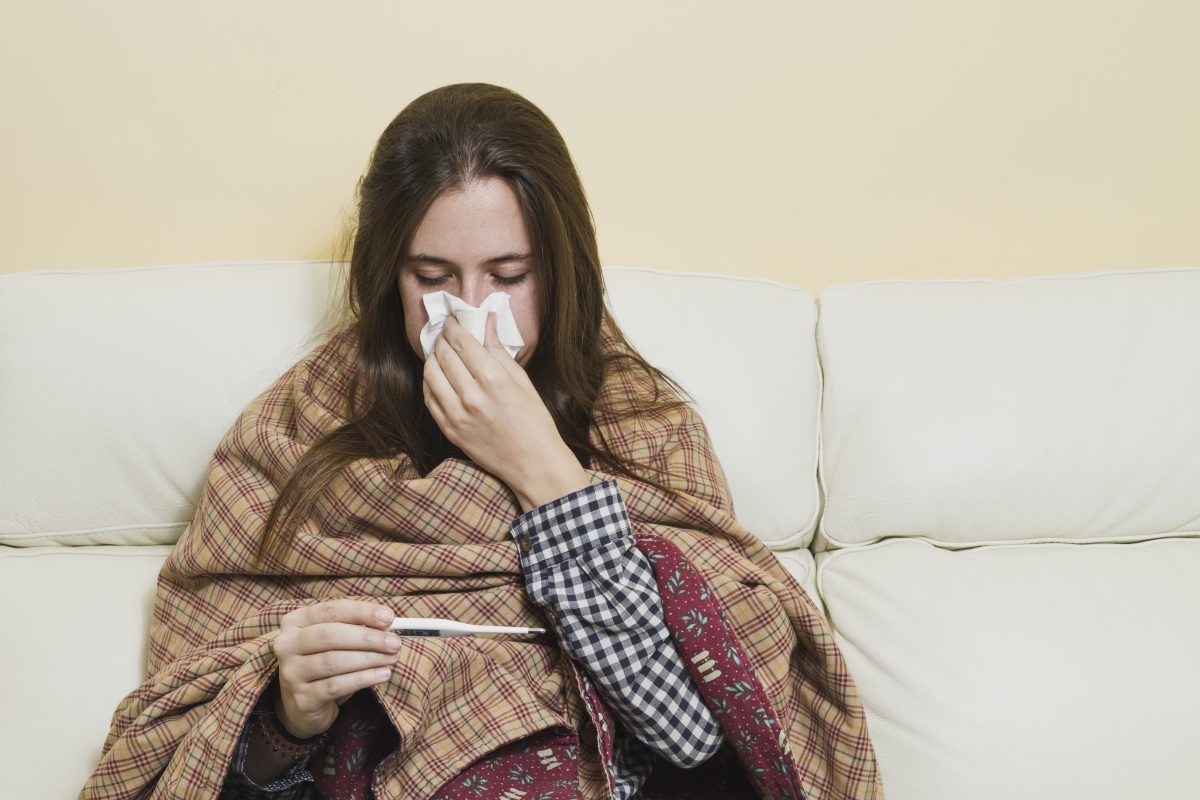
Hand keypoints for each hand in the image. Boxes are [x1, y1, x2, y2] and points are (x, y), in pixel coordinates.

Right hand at [271, 599, 398, 738]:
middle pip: (330, 635)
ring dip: (369, 659)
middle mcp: (286, 644)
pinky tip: (382, 674)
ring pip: (334, 661)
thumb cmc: (323, 662)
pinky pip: (336, 685)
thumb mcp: (335, 640)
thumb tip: (387, 624)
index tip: (389, 617)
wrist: (303, 704)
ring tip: (392, 658)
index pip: (330, 610)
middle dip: (368, 638)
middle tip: (395, 642)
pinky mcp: (302, 698)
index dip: (361, 612)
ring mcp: (291, 673)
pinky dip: (363, 679)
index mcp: (295, 622)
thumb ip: (357, 628)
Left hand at [423, 314, 589, 510]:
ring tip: (441, 354)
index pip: (462, 342)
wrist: (533, 464)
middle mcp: (471, 395)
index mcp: (493, 379)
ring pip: (430, 374)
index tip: (452, 321)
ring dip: (433, 359)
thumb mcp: (522, 381)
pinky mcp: (449, 430)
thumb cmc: (535, 421)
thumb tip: (487, 322)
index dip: (453, 327)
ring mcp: (456, 415)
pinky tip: (439, 376)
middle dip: (442, 339)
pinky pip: (429, 397)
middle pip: (443, 355)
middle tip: (446, 334)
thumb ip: (499, 350)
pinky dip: (430, 382)